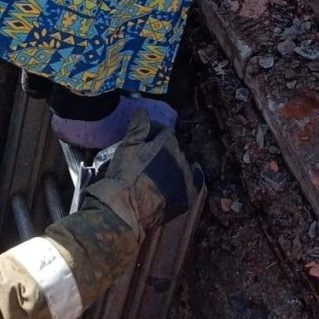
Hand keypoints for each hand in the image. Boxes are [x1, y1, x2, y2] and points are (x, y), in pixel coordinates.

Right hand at [82, 111, 200, 236]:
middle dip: (162, 150)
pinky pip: (194, 185)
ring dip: (173, 166)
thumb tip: (142, 112)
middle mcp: (181, 159)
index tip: (142, 140)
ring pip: (182, 166)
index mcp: (167, 143)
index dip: (152, 134)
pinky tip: (183, 181)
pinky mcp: (186, 198)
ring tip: (159, 172)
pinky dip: (189, 180)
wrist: (125, 207)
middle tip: (148, 157)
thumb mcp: (127, 146)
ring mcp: (185, 179)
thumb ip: (138, 127)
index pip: (163, 132)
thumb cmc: (124, 174)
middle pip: (173, 149)